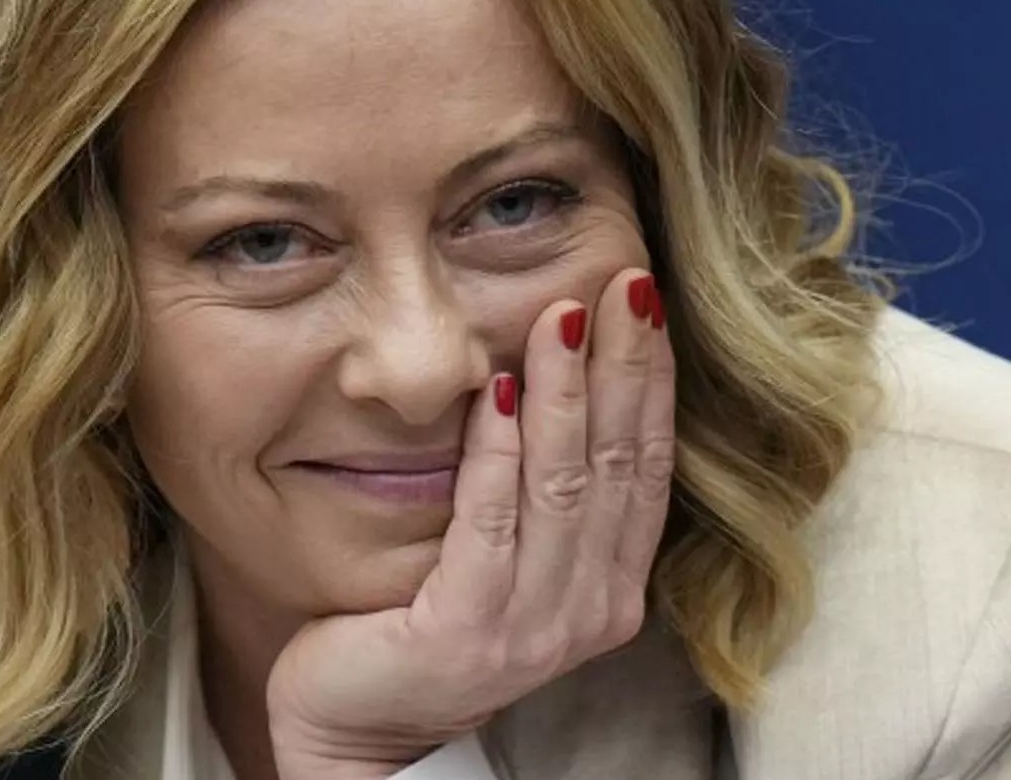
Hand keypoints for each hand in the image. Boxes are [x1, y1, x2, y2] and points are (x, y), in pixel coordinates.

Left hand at [266, 267, 676, 779]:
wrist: (361, 729)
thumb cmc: (429, 626)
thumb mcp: (508, 559)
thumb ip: (543, 495)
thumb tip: (551, 378)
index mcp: (608, 586)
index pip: (645, 465)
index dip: (649, 379)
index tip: (643, 298)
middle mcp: (588, 609)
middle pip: (617, 464)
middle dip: (622, 365)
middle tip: (623, 282)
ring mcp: (533, 628)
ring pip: (562, 486)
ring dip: (563, 394)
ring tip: (562, 316)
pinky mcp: (468, 633)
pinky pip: (488, 524)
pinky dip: (493, 452)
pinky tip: (492, 391)